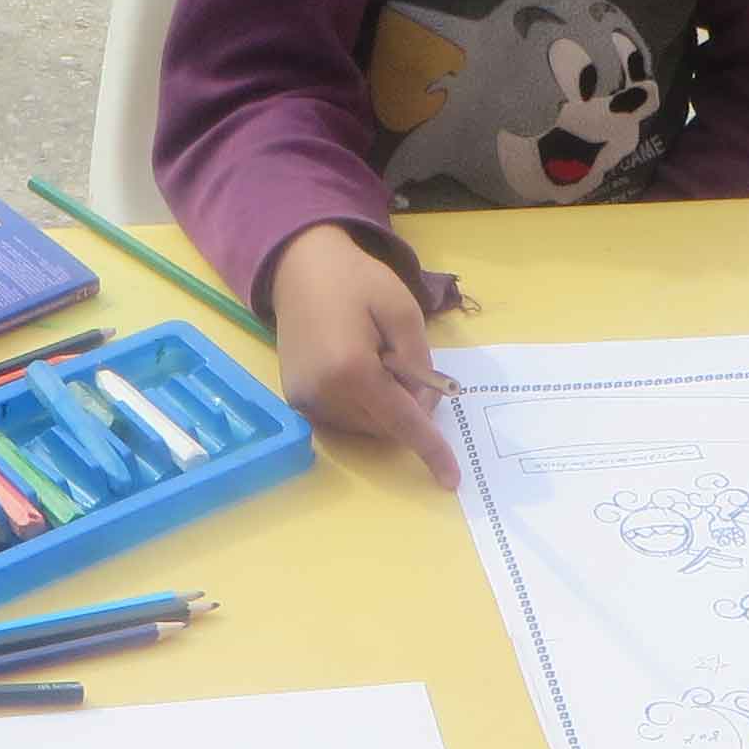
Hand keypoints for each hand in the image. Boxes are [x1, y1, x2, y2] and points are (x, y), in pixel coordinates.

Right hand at [272, 224, 456, 488]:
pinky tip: (357, 368)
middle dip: (409, 408)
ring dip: (385, 407)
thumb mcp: (404, 311)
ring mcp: (305, 400)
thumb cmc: (356, 281)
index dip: (431, 450)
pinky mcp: (296, 399)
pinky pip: (344, 419)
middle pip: (385, 428)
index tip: (451, 481)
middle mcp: (322, 394)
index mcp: (351, 370)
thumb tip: (422, 407)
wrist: (300, 267)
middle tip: (408, 364)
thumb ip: (420, 363)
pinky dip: (363, 405)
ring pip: (366, 428)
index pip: (401, 422)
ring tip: (377, 359)